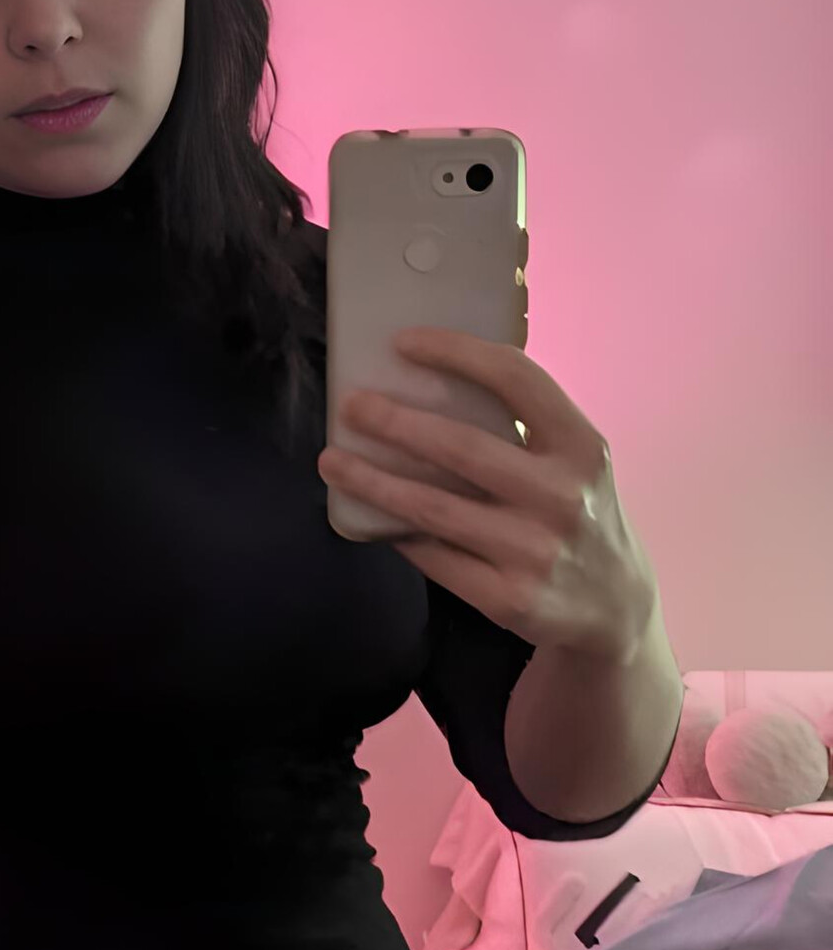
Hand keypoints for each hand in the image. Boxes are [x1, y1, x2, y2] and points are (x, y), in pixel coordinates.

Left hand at [317, 327, 659, 661]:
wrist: (616, 607)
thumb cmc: (577, 513)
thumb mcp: (574, 462)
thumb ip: (523, 429)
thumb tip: (425, 385)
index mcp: (581, 445)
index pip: (516, 379)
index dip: (456, 353)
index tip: (403, 343)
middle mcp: (562, 495)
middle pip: (459, 446)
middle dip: (394, 422)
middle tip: (351, 407)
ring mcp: (535, 551)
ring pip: (432, 509)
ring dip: (372, 481)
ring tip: (332, 461)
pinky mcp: (509, 599)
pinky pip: (434, 558)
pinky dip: (396, 533)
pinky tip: (369, 515)